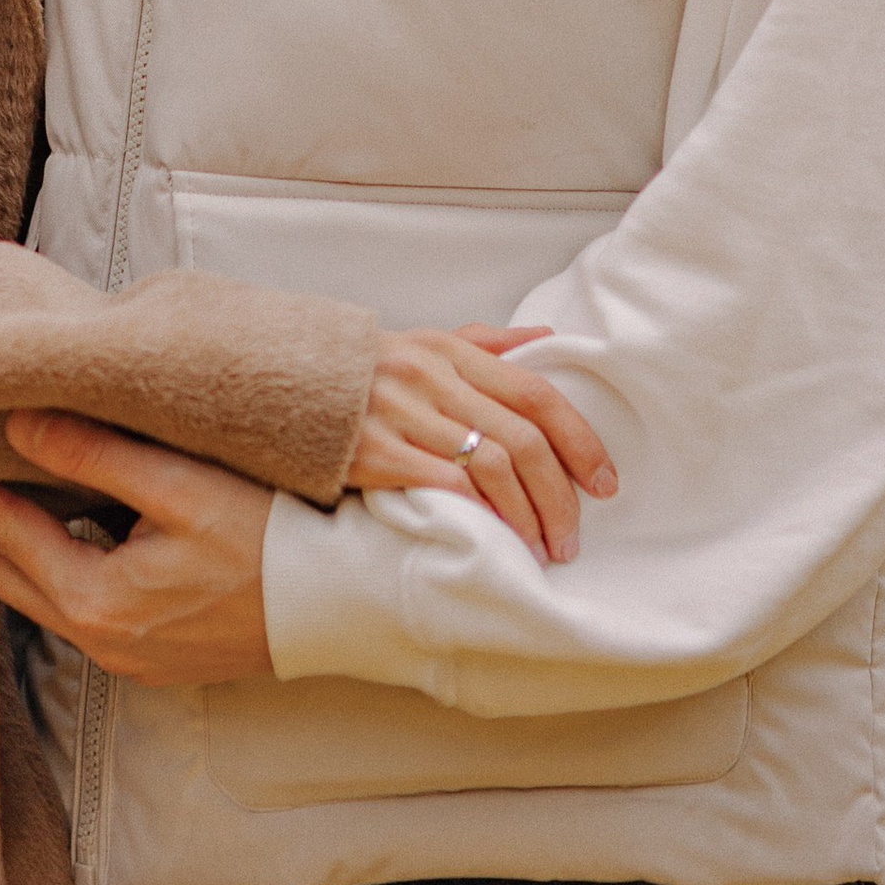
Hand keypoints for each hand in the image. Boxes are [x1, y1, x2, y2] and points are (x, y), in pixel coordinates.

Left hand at [0, 412, 274, 684]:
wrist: (348, 605)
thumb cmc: (273, 539)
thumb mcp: (180, 484)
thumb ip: (94, 454)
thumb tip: (19, 425)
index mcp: (98, 602)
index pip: (6, 534)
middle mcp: (104, 643)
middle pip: (10, 574)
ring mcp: (131, 659)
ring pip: (41, 598)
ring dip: (7, 547)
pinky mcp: (158, 658)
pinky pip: (77, 612)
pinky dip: (49, 569)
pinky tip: (53, 537)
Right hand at [350, 325, 616, 562]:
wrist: (279, 379)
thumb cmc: (363, 369)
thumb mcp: (423, 342)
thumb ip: (486, 343)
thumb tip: (546, 338)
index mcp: (449, 351)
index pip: (535, 393)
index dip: (580, 441)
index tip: (604, 483)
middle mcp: (431, 378)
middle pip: (522, 439)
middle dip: (559, 495)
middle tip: (572, 536)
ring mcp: (402, 414)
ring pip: (491, 467)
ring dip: (527, 515)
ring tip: (541, 547)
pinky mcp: (374, 452)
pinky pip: (447, 485)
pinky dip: (482, 514)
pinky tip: (495, 538)